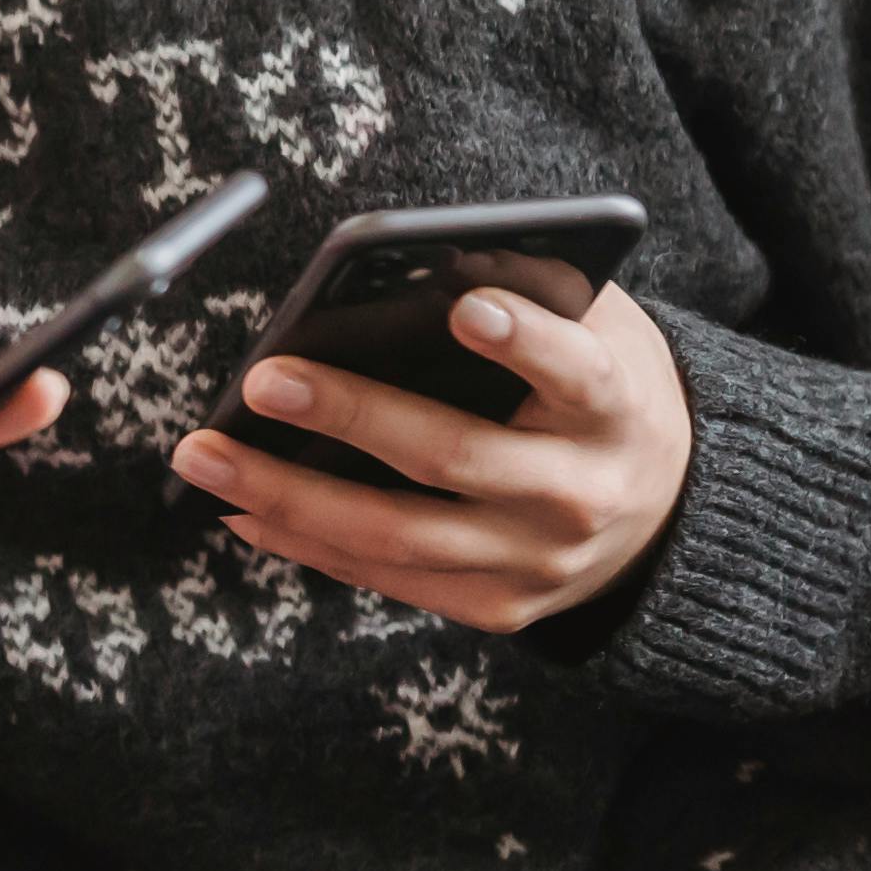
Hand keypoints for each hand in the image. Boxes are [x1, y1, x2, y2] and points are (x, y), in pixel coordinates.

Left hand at [167, 285, 694, 633]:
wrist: (667, 516)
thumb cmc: (602, 394)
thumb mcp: (599, 331)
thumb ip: (534, 297)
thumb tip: (428, 263)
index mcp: (616, 409)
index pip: (576, 371)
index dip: (525, 342)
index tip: (465, 308)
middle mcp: (579, 493)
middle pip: (455, 456)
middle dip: (350, 415)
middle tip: (261, 381)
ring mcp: (535, 562)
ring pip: (399, 536)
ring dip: (288, 497)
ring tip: (204, 457)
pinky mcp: (497, 607)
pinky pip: (387, 578)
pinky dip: (307, 543)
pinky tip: (241, 509)